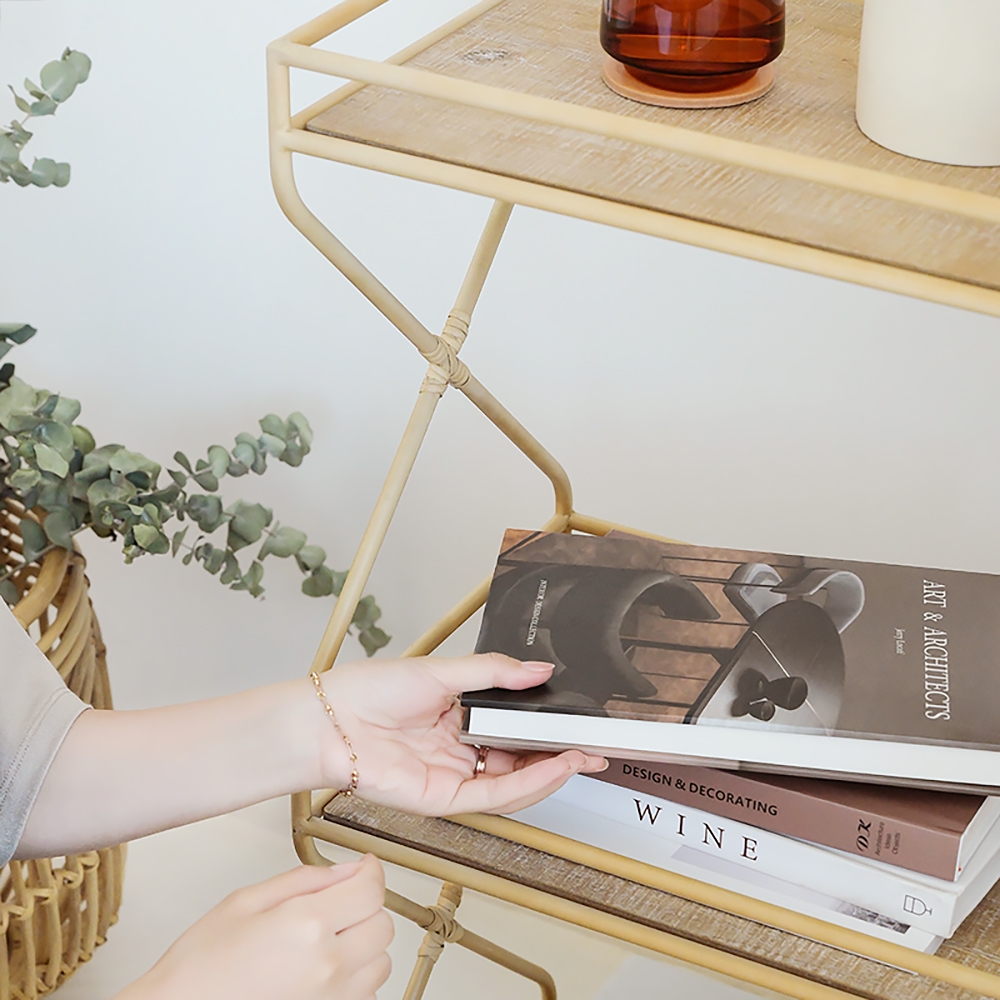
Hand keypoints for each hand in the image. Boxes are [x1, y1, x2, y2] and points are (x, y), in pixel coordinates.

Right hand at [117, 856, 391, 999]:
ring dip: (364, 945)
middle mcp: (327, 965)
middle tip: (339, 902)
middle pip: (383, 924)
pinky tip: (324, 969)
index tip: (365, 867)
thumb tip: (346, 870)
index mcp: (306, 925)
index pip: (370, 889)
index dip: (371, 870)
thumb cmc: (200, 969)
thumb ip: (304, 880)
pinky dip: (355, 978)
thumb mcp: (245, 901)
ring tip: (328, 940)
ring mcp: (332, 999)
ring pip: (381, 962)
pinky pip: (365, 994)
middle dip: (365, 907)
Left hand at [320, 653, 606, 815]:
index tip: (576, 720)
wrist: (330, 720)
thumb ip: (493, 673)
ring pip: (513, 782)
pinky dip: (528, 785)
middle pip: (518, 758)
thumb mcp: (442, 671)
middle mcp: (458, 751)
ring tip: (582, 755)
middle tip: (593, 745)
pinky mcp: (443, 799)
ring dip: (551, 771)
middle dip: (558, 754)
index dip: (546, 727)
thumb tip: (539, 669)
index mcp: (457, 717)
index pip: (513, 727)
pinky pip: (494, 797)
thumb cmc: (370, 691)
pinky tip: (553, 768)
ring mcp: (452, 777)